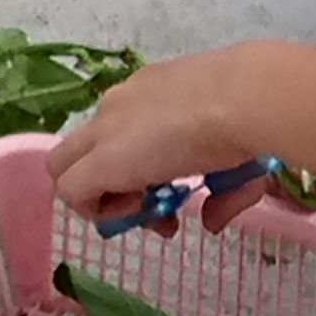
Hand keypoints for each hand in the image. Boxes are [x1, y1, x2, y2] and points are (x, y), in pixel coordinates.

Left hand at [46, 43, 297, 226]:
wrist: (242, 100)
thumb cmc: (248, 119)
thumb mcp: (237, 160)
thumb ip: (223, 195)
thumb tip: (211, 223)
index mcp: (149, 92)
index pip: (121, 130)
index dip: (137, 166)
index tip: (169, 187)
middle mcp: (119, 105)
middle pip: (84, 148)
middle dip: (109, 183)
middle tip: (149, 205)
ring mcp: (104, 129)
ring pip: (67, 166)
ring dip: (102, 198)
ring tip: (147, 213)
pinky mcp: (100, 160)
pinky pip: (71, 190)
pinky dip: (96, 210)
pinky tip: (137, 212)